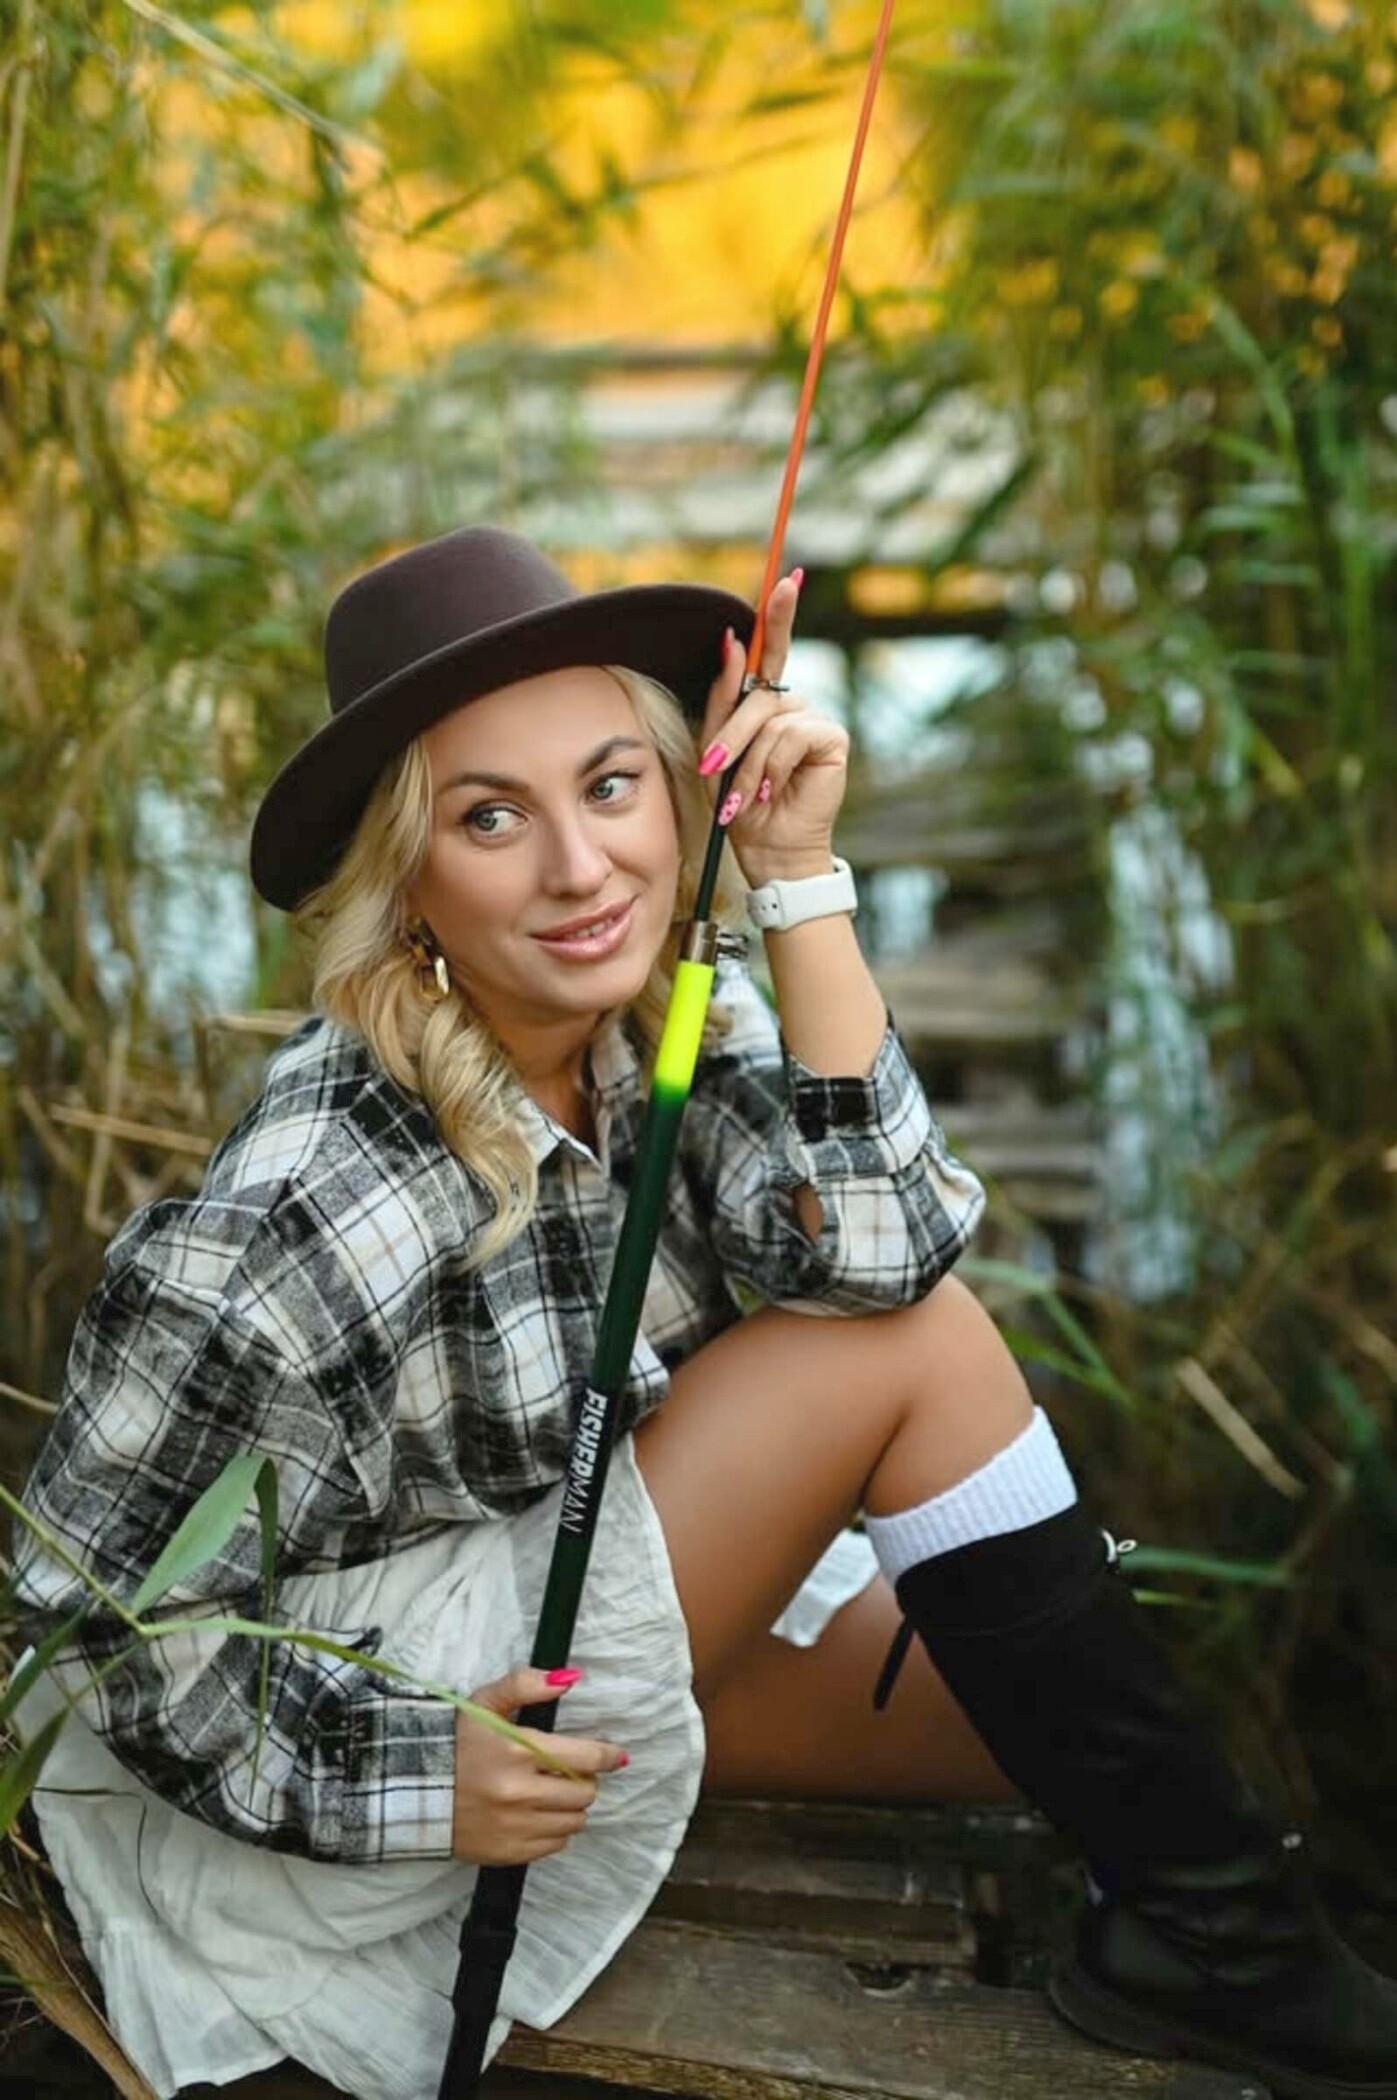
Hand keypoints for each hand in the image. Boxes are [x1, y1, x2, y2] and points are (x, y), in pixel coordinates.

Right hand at [452, 1665, 627, 1866]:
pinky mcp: (507, 1853)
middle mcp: (520, 1793)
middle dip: (585, 1779)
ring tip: (555, 1792)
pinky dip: (555, 1830)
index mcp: (518, 1751)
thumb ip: (527, 1684)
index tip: (616, 1755)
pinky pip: (555, 1845)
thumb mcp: (485, 1702)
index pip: (585, 1757)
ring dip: (572, 1806)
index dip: (607, 1755)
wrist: (411, 1790)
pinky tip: (538, 1814)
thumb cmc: (453, 1741)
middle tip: (571, 1771)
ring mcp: (514, 1828)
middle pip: (584, 1792)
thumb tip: (571, 1678)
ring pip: (574, 1821)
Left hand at [696, 570, 849, 885]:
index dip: (779, 614)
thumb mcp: (716, 749)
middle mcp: (793, 705)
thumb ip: (724, 698)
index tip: (787, 577)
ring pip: (769, 718)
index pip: (771, 651)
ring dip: (748, 761)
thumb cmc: (738, 802)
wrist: (766, 847)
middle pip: (756, 693)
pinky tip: (771, 792)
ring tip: (746, 794)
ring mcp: (815, 719)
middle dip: (730, 735)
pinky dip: (772, 767)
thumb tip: (734, 642)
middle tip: (714, 769)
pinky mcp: (832, 738)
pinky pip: (790, 736)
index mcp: (765, 702)